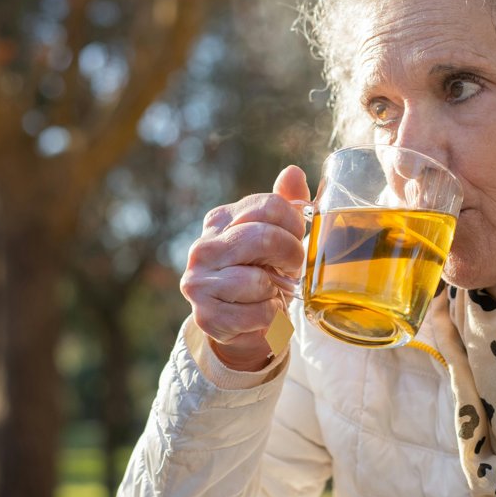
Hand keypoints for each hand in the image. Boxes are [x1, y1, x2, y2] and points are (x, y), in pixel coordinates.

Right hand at [180, 166, 309, 370]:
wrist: (243, 324)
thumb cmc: (263, 272)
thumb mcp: (277, 236)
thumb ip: (285, 205)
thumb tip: (293, 172)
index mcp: (220, 220)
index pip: (269, 205)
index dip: (294, 224)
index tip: (297, 238)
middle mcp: (203, 247)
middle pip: (263, 237)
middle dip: (290, 255)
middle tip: (290, 267)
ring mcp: (198, 282)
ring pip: (258, 280)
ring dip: (276, 292)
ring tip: (269, 293)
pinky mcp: (205, 316)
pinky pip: (256, 314)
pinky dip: (268, 317)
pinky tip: (259, 314)